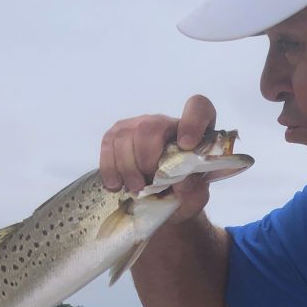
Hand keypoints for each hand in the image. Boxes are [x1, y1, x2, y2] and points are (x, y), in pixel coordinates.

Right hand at [99, 95, 216, 223]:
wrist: (160, 198)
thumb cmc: (181, 192)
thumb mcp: (194, 196)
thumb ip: (195, 191)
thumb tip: (182, 182)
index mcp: (195, 132)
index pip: (198, 108)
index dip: (192, 122)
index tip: (187, 145)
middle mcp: (166, 122)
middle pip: (151, 127)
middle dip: (146, 159)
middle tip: (148, 184)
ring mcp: (139, 125)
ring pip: (125, 135)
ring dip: (127, 167)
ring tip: (135, 188)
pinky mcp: (117, 134)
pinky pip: (108, 143)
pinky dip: (109, 167)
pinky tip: (116, 185)